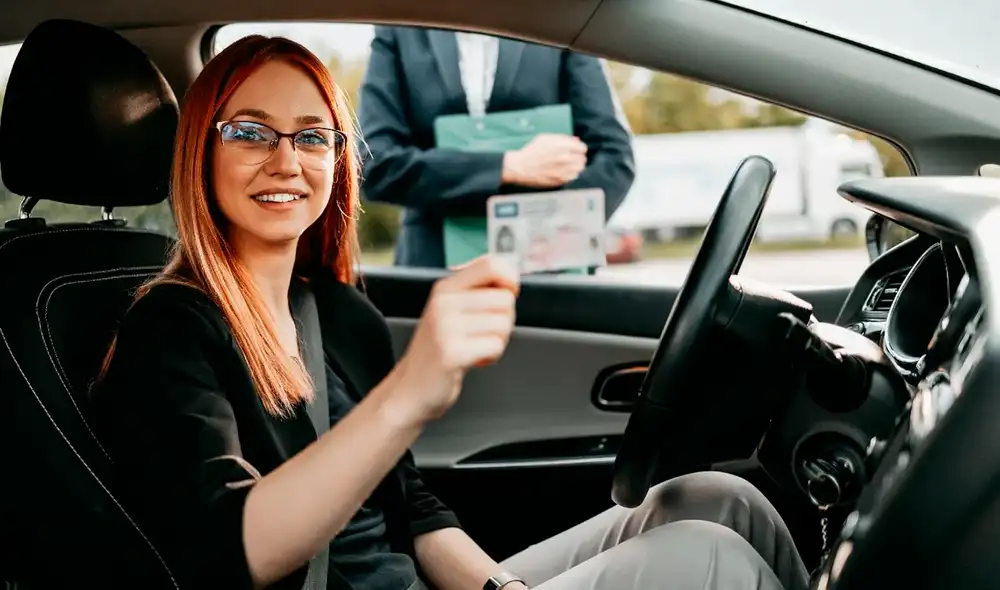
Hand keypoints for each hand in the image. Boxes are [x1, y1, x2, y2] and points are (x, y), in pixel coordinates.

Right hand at [389, 256, 519, 422]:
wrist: (410, 388)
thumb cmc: (436, 350)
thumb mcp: (449, 310)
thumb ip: (476, 291)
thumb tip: (510, 275)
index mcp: (445, 288)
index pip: (490, 264)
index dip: (510, 279)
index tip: (508, 293)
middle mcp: (444, 303)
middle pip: (505, 299)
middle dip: (504, 319)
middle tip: (483, 333)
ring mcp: (447, 328)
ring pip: (504, 323)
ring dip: (498, 340)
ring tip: (476, 346)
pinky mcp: (453, 352)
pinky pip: (496, 346)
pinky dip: (491, 356)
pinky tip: (474, 360)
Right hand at [502, 133, 587, 187]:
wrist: (521, 167)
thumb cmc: (532, 151)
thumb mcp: (546, 138)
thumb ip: (562, 138)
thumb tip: (575, 140)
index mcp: (563, 146)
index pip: (582, 148)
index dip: (578, 149)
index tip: (575, 150)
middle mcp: (566, 158)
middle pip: (582, 159)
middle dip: (577, 158)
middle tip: (570, 158)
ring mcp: (564, 170)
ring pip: (579, 169)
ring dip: (575, 167)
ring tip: (567, 166)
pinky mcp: (561, 180)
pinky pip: (573, 177)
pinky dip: (570, 175)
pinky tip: (563, 172)